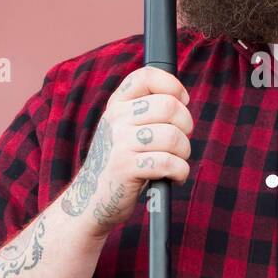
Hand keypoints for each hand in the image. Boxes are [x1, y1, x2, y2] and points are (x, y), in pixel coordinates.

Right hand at [60, 65, 193, 241]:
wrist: (91, 201)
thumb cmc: (120, 162)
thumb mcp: (124, 129)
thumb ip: (145, 111)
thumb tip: (182, 99)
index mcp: (117, 105)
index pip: (147, 76)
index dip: (173, 86)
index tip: (182, 102)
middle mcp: (116, 119)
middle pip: (169, 106)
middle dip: (186, 125)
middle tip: (181, 141)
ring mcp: (119, 143)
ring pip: (172, 136)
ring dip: (184, 152)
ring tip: (176, 162)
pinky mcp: (125, 168)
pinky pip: (168, 162)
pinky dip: (180, 172)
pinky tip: (174, 177)